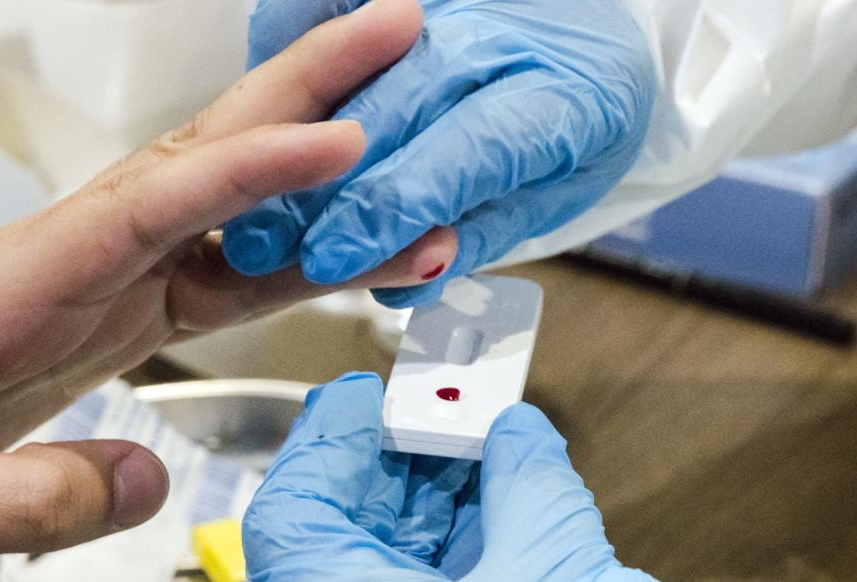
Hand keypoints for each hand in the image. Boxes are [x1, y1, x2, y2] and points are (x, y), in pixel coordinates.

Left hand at [0, 0, 455, 581]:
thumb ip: (35, 500)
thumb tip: (148, 482)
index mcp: (16, 282)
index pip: (153, 202)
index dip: (256, 170)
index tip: (344, 144)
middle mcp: (70, 262)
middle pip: (204, 156)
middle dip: (302, 92)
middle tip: (391, 37)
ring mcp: (99, 286)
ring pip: (228, 211)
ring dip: (319, 179)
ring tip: (404, 156)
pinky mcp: (114, 318)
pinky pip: (220, 275)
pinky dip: (291, 260)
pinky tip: (345, 258)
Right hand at [225, 0, 655, 306]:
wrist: (602, 32)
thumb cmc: (581, 116)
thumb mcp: (559, 189)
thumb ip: (483, 229)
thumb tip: (409, 280)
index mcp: (563, 99)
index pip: (468, 155)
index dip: (394, 208)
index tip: (333, 256)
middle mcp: (507, 38)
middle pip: (403, 106)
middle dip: (328, 184)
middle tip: (266, 243)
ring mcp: (460, 2)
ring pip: (364, 60)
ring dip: (300, 130)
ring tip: (254, 193)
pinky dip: (297, 34)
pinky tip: (273, 91)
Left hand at [243, 373, 715, 581]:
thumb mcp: (549, 570)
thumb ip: (526, 484)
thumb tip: (516, 433)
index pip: (294, 514)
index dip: (324, 442)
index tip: (359, 395)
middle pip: (343, 531)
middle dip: (392, 459)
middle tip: (435, 405)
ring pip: (387, 561)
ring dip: (429, 494)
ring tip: (475, 440)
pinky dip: (454, 540)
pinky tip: (492, 497)